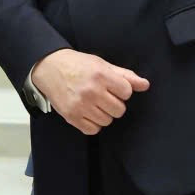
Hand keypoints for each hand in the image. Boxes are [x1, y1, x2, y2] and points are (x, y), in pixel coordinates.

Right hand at [30, 49, 148, 135]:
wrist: (49, 67)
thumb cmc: (77, 65)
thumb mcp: (101, 64)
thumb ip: (124, 75)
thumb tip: (145, 85)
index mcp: (101, 75)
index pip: (126, 92)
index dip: (121, 90)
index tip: (111, 86)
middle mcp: (91, 91)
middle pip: (119, 110)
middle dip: (113, 103)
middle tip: (102, 95)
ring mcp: (81, 106)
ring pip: (107, 121)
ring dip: (103, 113)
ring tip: (93, 102)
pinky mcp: (71, 117)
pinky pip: (93, 130)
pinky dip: (92, 123)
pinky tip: (87, 112)